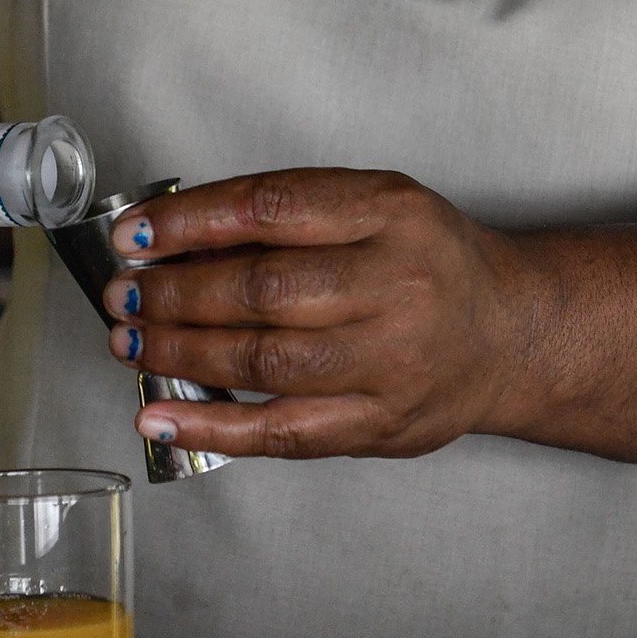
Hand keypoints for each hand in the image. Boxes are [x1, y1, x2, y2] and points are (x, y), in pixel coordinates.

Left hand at [100, 169, 518, 461]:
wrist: (512, 334)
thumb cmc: (429, 263)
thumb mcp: (377, 205)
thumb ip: (292, 215)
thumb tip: (175, 238)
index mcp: (391, 212)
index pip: (271, 208)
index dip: (189, 220)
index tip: (134, 232)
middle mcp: (396, 285)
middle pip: (262, 289)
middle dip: (175, 292)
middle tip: (124, 292)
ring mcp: (390, 362)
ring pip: (264, 360)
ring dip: (181, 351)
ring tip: (131, 339)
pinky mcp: (380, 425)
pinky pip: (282, 432)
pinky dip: (211, 426)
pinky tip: (159, 415)